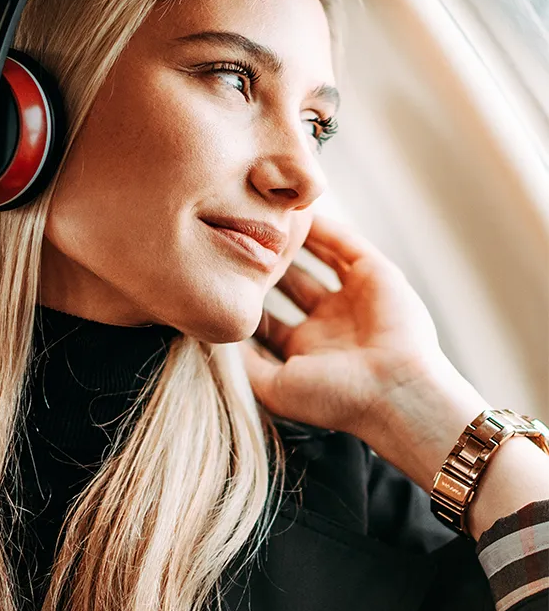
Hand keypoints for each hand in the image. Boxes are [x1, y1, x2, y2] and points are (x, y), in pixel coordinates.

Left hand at [240, 212, 446, 439]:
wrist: (395, 392)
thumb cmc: (335, 398)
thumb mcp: (275, 388)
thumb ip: (244, 365)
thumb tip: (215, 339)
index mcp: (306, 352)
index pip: (269, 319)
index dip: (246, 299)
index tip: (219, 278)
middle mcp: (330, 324)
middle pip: (291, 285)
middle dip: (267, 265)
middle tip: (237, 239)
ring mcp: (354, 299)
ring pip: (319, 260)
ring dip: (295, 241)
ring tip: (267, 217)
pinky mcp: (377, 276)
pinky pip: (346, 245)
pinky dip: (325, 228)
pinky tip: (299, 212)